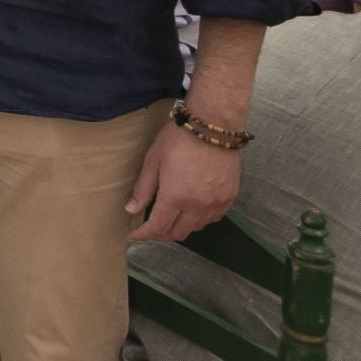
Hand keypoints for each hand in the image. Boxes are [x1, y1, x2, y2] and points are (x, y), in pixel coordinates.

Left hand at [125, 123, 242, 241]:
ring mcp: (217, 203)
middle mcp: (198, 206)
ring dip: (180, 227)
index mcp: (176, 197)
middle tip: (148, 227)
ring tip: (168, 218)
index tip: (133, 235)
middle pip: (177, 233)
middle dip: (160, 234)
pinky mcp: (229, 198)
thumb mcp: (153, 161)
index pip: (158, 227)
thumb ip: (143, 189)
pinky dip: (199, 220)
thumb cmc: (178, 139)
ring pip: (196, 228)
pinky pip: (212, 219)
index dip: (143, 234)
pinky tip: (190, 210)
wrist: (214, 125)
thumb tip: (131, 210)